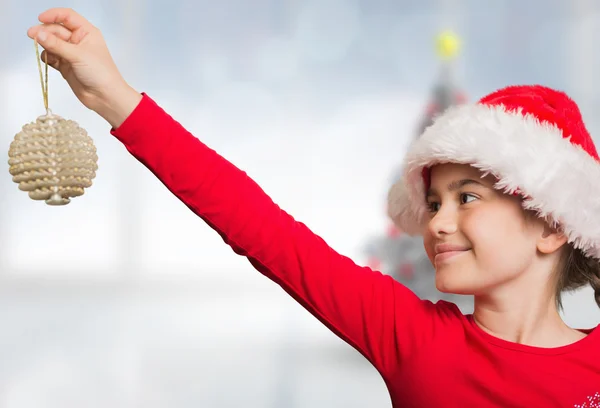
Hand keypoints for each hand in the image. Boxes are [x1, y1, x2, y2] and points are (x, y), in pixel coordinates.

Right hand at [27, 8, 141, 127]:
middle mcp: (78, 41)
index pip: (68, 17)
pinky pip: (51, 57)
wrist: (105, 96)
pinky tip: (49, 60)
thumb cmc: (101, 73)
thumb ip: (56, 44)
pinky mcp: (65, 65)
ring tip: (45, 51)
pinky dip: (47, 57)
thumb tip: (38, 33)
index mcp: (87, 32)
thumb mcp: (78, 55)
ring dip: (45, 45)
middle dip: (45, 32)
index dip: (53, 15)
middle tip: (32, 35)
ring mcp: (71, 53)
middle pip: (56, 30)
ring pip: (51, 43)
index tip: (40, 18)